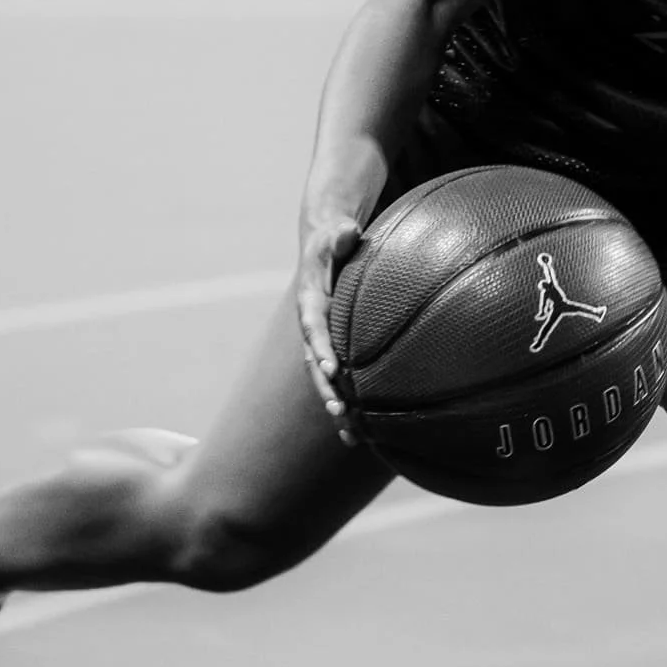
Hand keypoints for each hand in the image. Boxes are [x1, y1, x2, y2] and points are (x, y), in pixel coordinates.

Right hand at [296, 209, 363, 440]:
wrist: (324, 250)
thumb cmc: (334, 241)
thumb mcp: (336, 234)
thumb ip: (340, 237)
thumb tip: (347, 232)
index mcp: (311, 301)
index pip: (314, 327)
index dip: (321, 347)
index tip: (331, 367)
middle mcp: (311, 327)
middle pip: (315, 361)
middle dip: (325, 387)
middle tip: (339, 409)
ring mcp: (320, 342)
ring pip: (323, 379)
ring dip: (334, 405)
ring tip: (350, 434)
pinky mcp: (331, 350)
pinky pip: (335, 381)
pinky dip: (343, 406)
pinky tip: (355, 435)